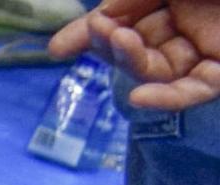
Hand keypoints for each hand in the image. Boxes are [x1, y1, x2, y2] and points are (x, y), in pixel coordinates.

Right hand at [57, 0, 219, 103]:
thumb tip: (105, 14)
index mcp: (173, 4)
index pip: (123, 24)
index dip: (91, 35)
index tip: (58, 48)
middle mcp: (185, 29)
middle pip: (133, 51)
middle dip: (108, 45)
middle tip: (98, 30)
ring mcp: (203, 54)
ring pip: (154, 72)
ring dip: (130, 60)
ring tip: (118, 37)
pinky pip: (191, 93)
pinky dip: (165, 99)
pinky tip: (138, 97)